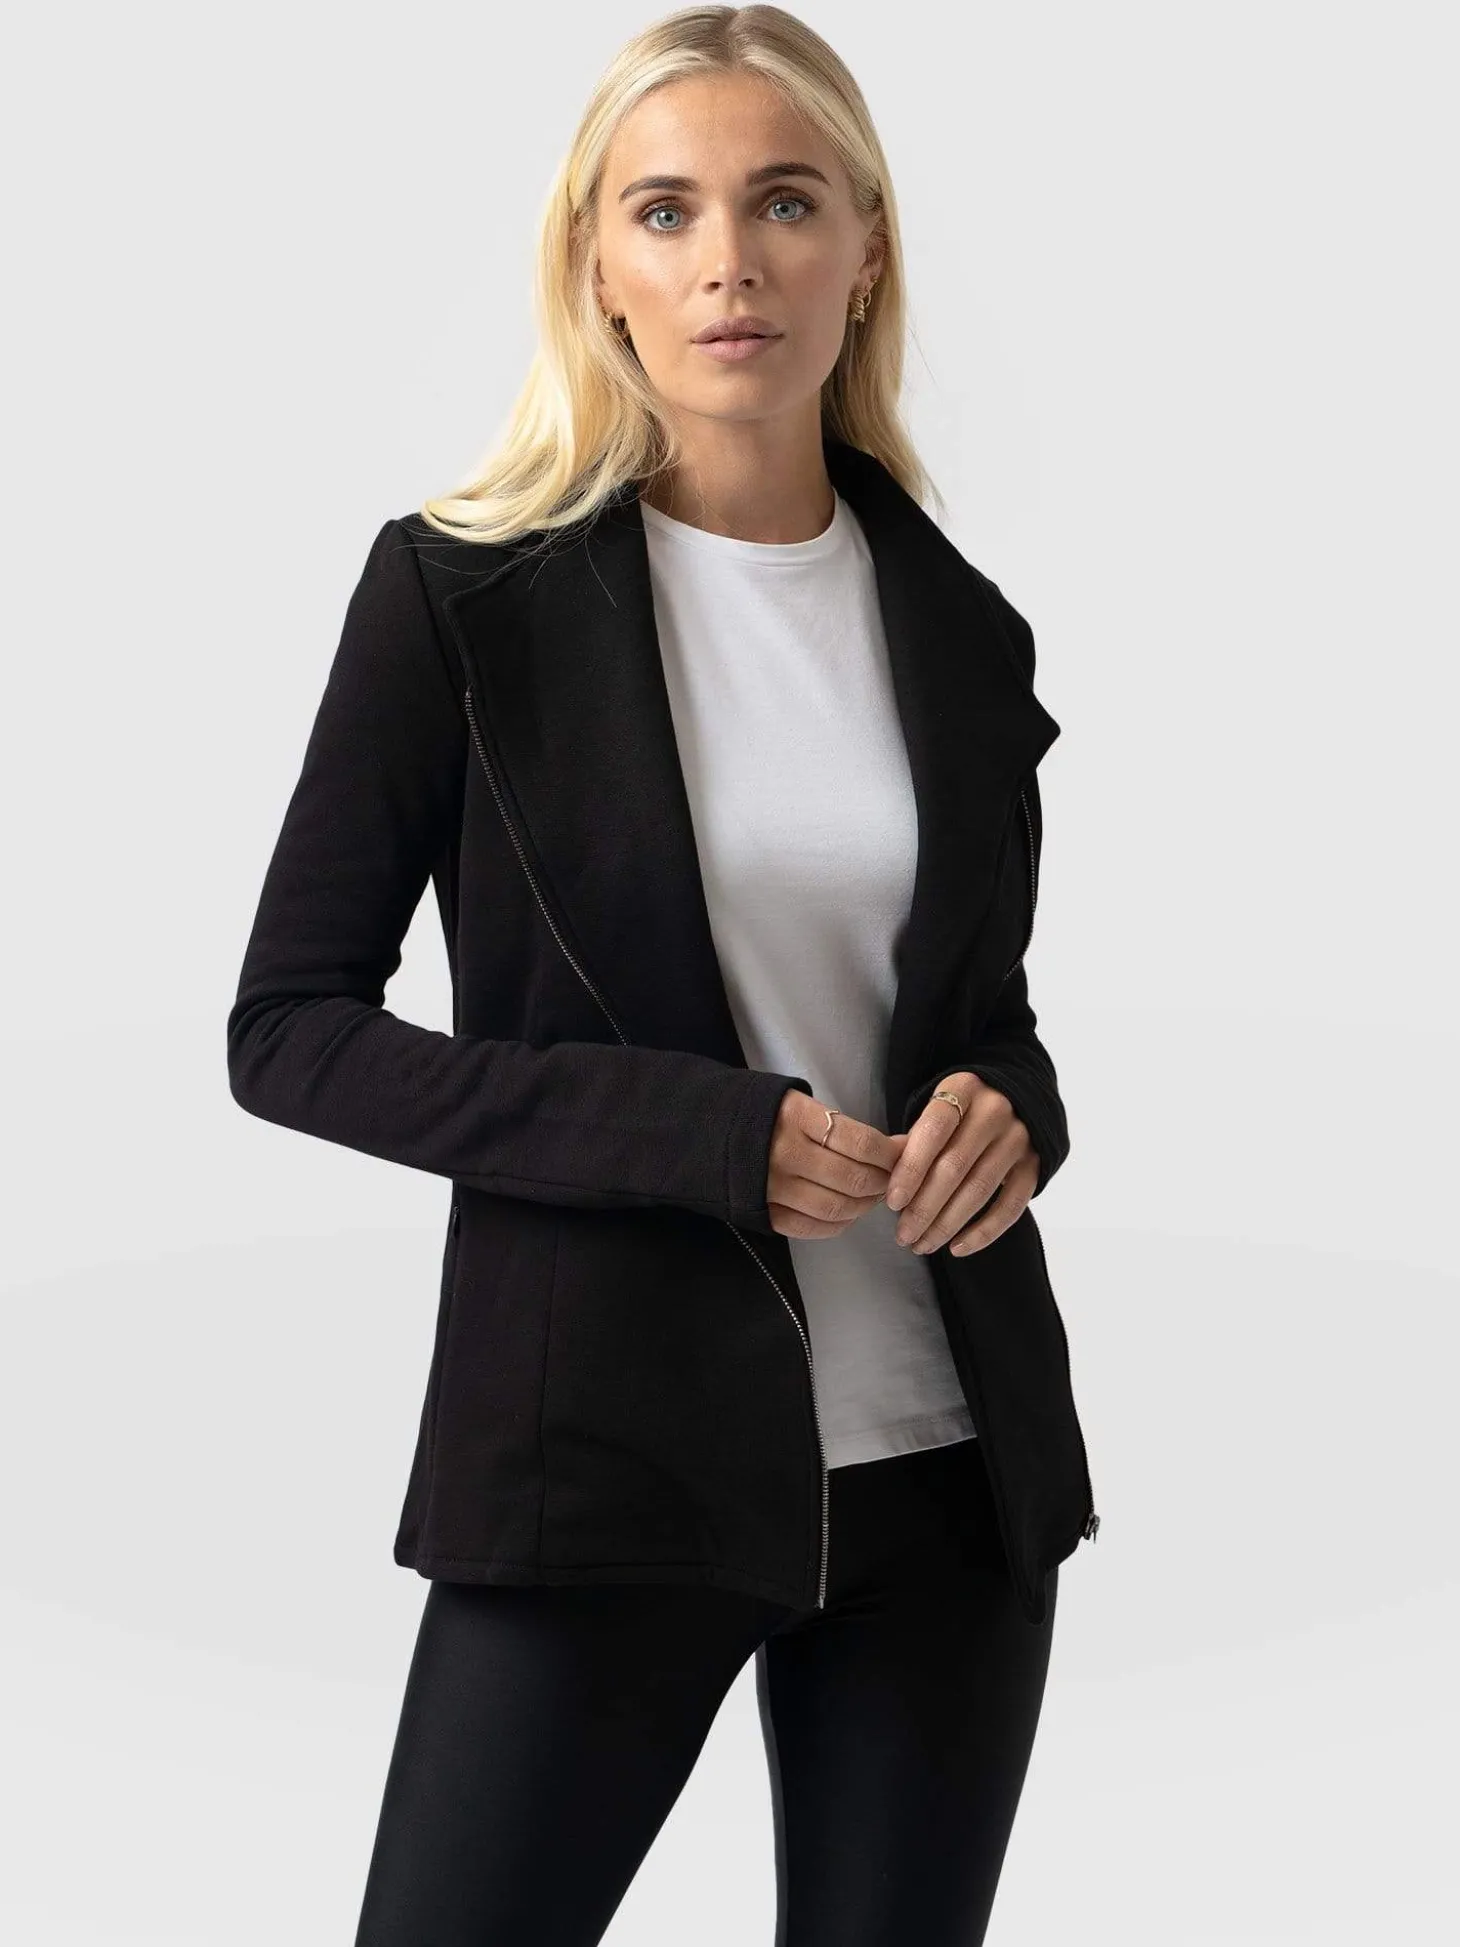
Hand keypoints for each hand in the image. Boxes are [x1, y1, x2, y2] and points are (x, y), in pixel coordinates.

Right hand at [767, 1091, 901, 1238]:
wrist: (703, 1128)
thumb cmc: (762, 1112)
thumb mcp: (798, 1102)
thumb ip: (844, 1126)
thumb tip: (902, 1146)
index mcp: (796, 1116)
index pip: (860, 1142)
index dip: (890, 1155)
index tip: (902, 1155)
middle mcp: (785, 1152)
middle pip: (852, 1179)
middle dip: (882, 1182)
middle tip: (890, 1178)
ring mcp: (772, 1186)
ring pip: (836, 1208)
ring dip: (863, 1206)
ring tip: (870, 1195)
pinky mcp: (762, 1210)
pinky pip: (809, 1228)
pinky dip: (837, 1225)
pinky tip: (847, 1214)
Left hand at [883, 1072, 1039, 1255]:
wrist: (1014, 1100)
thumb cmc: (959, 1113)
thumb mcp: (936, 1109)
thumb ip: (915, 1140)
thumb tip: (890, 1187)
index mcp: (964, 1088)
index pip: (933, 1130)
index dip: (911, 1168)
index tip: (893, 1202)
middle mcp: (995, 1110)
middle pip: (954, 1166)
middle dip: (924, 1207)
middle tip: (903, 1235)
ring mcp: (1019, 1138)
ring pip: (979, 1190)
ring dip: (947, 1224)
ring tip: (922, 1245)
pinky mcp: (1036, 1165)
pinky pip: (1011, 1206)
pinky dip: (983, 1232)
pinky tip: (957, 1248)